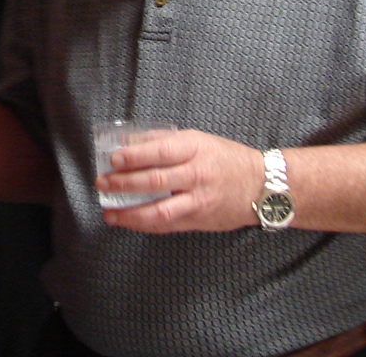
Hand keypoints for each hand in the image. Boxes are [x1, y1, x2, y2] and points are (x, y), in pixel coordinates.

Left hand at [96, 128, 263, 232]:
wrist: (262, 187)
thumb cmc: (226, 158)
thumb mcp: (198, 140)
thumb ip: (164, 140)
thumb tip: (128, 142)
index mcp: (195, 149)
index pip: (159, 151)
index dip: (134, 156)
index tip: (113, 158)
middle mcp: (196, 175)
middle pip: (155, 181)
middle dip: (124, 183)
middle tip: (102, 183)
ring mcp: (198, 201)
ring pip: (160, 211)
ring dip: (130, 214)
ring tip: (109, 212)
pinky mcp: (199, 221)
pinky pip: (167, 226)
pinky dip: (145, 226)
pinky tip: (129, 222)